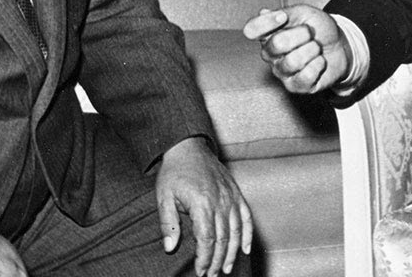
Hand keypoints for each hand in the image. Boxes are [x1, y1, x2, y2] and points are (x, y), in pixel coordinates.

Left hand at [156, 137, 252, 275]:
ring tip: (226, 268)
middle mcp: (220, 201)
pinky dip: (247, 234)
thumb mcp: (163, 197)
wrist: (188, 147)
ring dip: (232, 253)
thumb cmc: (174, 172)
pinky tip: (245, 249)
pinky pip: (246, 217)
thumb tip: (169, 248)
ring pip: (236, 231)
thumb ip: (168, 224)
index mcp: (201, 204)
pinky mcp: (236, 193)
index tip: (200, 270)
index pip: (207, 239)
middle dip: (217, 260)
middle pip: (223, 239)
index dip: (204, 258)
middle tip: (211, 274)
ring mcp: (231, 197)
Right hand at [242, 5, 348, 93]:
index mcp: (268, 34)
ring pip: (293, 61)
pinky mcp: (295, 86)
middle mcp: (270, 54)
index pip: (251, 30)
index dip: (267, 22)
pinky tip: (319, 62)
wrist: (340, 45)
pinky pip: (305, 76)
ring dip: (313, 50)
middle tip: (310, 34)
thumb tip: (263, 13)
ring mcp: (281, 72)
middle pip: (277, 44)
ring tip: (316, 48)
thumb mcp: (303, 13)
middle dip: (302, 34)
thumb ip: (284, 13)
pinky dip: (318, 65)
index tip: (284, 17)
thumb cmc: (318, 29)